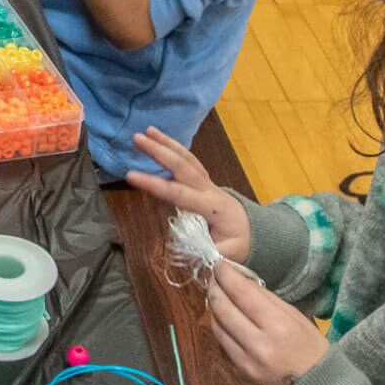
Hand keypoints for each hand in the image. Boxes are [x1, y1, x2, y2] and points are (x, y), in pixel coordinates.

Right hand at [123, 127, 250, 262]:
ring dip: (167, 143)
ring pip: (186, 159)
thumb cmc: (239, 242)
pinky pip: (187, 161)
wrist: (253, 231)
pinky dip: (174, 148)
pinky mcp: (202, 182)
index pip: (179, 193)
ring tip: (147, 131)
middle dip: (159, 150)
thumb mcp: (228, 253)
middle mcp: (208, 190)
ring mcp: (206, 183)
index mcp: (212, 207)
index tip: (131, 176)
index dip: (155, 184)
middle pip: (183, 166)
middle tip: (137, 138)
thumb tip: (180, 250)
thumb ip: (206, 252)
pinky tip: (159, 140)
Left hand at [207, 266, 331, 384]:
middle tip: (214, 277)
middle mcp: (259, 345)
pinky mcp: (238, 373)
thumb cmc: (310, 349)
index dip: (226, 275)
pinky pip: (221, 344)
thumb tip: (240, 281)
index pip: (241, 293)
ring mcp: (246, 362)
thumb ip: (267, 299)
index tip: (220, 264)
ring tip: (217, 295)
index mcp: (279, 327)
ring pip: (217, 326)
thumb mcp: (297, 318)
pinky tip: (224, 319)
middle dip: (215, 288)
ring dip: (213, 307)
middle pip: (223, 308)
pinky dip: (220, 327)